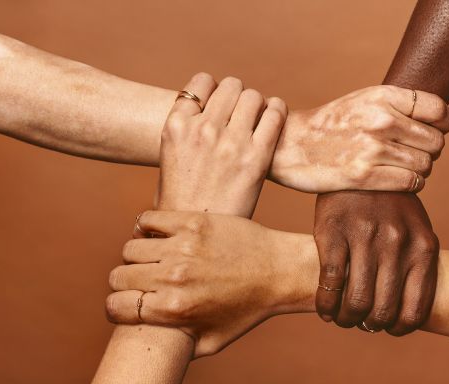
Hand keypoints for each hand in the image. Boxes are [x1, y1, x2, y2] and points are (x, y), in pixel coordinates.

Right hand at [106, 211, 303, 356]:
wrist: (279, 271)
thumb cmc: (247, 310)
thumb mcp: (212, 341)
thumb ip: (177, 351)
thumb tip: (147, 353)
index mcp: (175, 310)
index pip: (115, 306)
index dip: (117, 307)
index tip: (126, 304)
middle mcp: (175, 278)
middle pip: (118, 276)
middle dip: (125, 283)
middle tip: (141, 282)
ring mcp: (183, 247)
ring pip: (131, 248)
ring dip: (138, 256)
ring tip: (152, 259)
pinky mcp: (192, 222)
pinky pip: (148, 219)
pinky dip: (147, 227)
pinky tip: (159, 236)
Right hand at [157, 74, 286, 215]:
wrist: (196, 236)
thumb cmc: (183, 201)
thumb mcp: (171, 156)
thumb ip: (187, 130)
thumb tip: (204, 110)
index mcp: (176, 125)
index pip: (202, 82)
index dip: (214, 91)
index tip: (220, 105)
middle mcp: (202, 128)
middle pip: (231, 85)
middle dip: (238, 97)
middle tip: (242, 115)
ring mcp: (230, 142)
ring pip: (253, 96)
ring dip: (258, 104)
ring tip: (258, 120)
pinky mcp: (256, 157)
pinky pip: (275, 115)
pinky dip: (277, 111)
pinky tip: (274, 119)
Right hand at [269, 85, 448, 192]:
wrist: (290, 145)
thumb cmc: (331, 125)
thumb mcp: (362, 100)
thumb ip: (397, 104)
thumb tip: (438, 119)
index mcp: (382, 96)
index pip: (438, 111)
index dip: (443, 125)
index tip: (434, 132)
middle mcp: (381, 120)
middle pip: (435, 142)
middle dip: (429, 151)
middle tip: (413, 154)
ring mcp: (372, 148)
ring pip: (425, 165)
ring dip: (419, 171)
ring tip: (402, 168)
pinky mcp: (363, 176)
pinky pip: (410, 183)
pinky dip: (411, 185)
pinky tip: (398, 181)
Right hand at [314, 191, 437, 335]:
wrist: (360, 161)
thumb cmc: (389, 203)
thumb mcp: (415, 227)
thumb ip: (415, 262)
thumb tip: (407, 310)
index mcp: (423, 247)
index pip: (414, 311)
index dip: (398, 328)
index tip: (387, 328)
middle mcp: (397, 244)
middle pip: (382, 311)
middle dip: (370, 325)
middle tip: (361, 323)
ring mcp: (365, 238)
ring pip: (356, 301)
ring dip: (347, 320)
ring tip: (343, 318)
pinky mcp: (334, 233)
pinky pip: (331, 283)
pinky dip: (326, 304)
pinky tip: (325, 309)